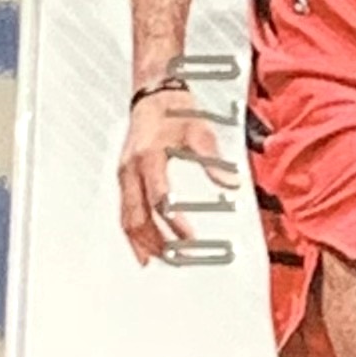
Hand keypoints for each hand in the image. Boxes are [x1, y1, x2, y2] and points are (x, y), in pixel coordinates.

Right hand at [116, 84, 236, 263]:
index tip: (189, 238)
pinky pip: (125, 213)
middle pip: (138, 216)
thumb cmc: (176, 110)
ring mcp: (123, 175)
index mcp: (148, 156)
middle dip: (157, 241)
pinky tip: (145, 252)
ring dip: (144, 243)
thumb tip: (232, 185)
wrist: (153, 96)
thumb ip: (214, 160)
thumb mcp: (200, 132)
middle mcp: (130, 169)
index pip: (159, 197)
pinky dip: (133, 234)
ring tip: (165, 261)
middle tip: (179, 258)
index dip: (173, 221)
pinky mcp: (123, 178)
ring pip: (128, 219)